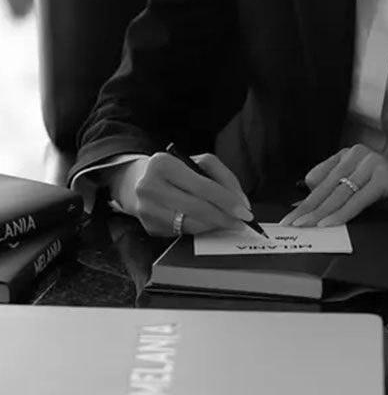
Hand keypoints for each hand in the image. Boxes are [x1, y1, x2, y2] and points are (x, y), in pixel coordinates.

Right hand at [107, 152, 252, 236]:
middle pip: (197, 208)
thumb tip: (240, 202)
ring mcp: (147, 210)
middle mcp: (150, 187)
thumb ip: (222, 177)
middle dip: (224, 217)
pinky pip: (182, 232)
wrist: (135, 181)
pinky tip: (208, 223)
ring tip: (228, 222)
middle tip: (242, 222)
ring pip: (191, 224)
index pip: (202, 186)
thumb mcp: (196, 162)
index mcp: (163, 164)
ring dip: (214, 225)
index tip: (245, 211)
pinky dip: (200, 229)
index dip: (227, 201)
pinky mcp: (148, 227)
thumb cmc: (173, 170)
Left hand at [279, 144, 387, 226]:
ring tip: (305, 227)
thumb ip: (338, 195)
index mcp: (350, 154)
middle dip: (307, 208)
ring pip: (339, 194)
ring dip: (320, 213)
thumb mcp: (360, 193)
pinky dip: (341, 214)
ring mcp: (371, 162)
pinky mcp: (383, 176)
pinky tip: (328, 224)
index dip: (305, 199)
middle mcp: (359, 153)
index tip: (291, 216)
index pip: (320, 177)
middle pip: (327, 186)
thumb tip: (307, 209)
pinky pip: (356, 199)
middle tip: (290, 224)